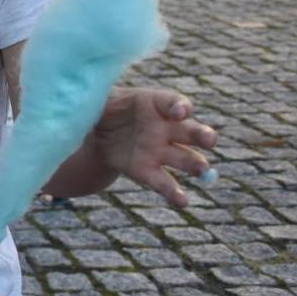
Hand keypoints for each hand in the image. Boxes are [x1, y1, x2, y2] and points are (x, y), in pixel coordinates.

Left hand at [91, 87, 216, 207]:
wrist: (98, 134)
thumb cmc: (105, 107)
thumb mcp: (101, 97)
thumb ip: (101, 96)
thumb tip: (87, 93)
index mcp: (156, 104)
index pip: (174, 102)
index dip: (180, 106)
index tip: (180, 111)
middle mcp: (166, 128)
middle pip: (191, 131)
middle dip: (203, 135)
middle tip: (209, 140)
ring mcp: (161, 151)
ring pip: (186, 158)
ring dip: (196, 165)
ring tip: (203, 171)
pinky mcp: (148, 172)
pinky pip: (165, 182)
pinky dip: (175, 193)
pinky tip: (183, 202)